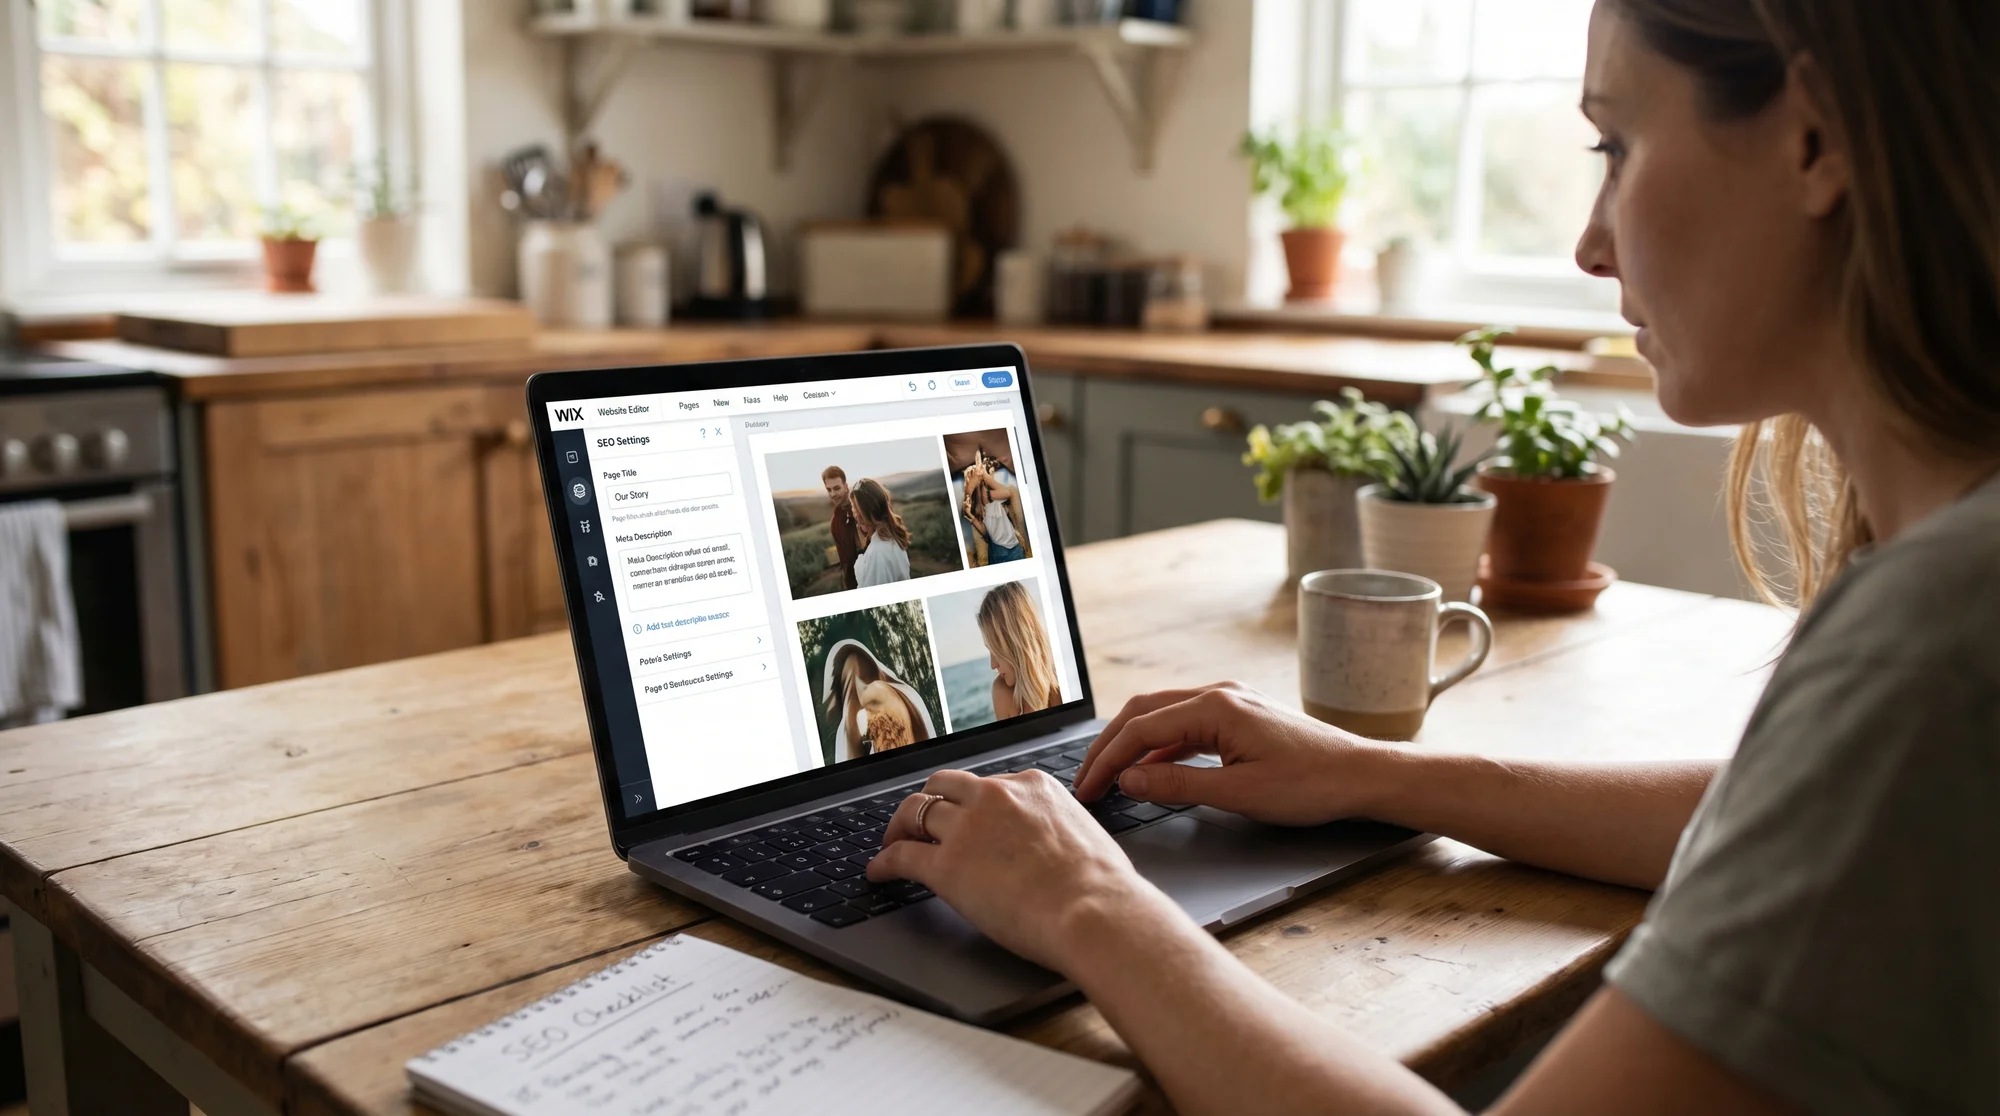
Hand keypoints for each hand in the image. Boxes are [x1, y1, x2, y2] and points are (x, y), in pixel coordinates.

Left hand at [868, 770, 1173, 971]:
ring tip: (893, 842)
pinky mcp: (946, 865)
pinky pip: (902, 855)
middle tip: (920, 822)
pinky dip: (884, 861)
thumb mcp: (1083, 832)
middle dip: (929, 801)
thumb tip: (1054, 844)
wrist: (1094, 910)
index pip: (987, 784)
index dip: (969, 803)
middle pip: (943, 786)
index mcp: (1031, 785)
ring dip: (900, 827)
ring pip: (915, 812)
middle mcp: (995, 796)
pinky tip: (878, 871)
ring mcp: (967, 828)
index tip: (964, 816)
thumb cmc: (1101, 885)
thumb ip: (1057, 827)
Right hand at [1071, 683, 1391, 826]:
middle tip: (1087, 782)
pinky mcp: (1240, 715)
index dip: (1107, 760)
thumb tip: (1129, 781)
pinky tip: (1151, 773)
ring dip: (1133, 745)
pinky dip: (1161, 747)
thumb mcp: (1239, 793)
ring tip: (1110, 777)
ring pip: (1163, 716)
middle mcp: (1219, 693)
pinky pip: (1186, 725)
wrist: (1361, 775)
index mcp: (1215, 707)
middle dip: (1110, 747)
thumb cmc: (1310, 785)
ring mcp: (1230, 701)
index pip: (1141, 729)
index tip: (1087, 790)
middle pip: (1144, 712)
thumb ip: (1177, 786)